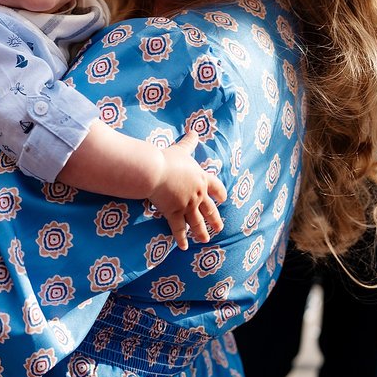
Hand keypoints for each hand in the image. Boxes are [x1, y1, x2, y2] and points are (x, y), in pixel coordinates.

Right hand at [150, 131, 227, 249]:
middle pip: (209, 209)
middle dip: (214, 219)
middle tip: (219, 227)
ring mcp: (186, 205)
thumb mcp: (181, 149)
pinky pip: (178, 228)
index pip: (216, 187)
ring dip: (201, 232)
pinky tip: (184, 247)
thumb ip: (189, 141)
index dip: (220, 194)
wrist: (153, 170)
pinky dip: (181, 238)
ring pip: (196, 222)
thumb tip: (194, 129)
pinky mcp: (174, 213)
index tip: (223, 199)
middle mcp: (197, 194)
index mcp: (201, 178)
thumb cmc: (166, 159)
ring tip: (205, 240)